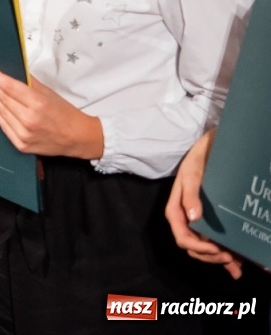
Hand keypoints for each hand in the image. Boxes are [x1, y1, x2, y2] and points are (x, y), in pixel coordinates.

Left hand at [0, 70, 103, 159]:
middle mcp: (29, 120)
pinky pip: (5, 128)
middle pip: (5, 100)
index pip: (11, 88)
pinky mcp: (22, 146)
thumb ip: (30, 83)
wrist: (78, 138)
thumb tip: (13, 72)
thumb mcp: (49, 93)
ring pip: (2, 114)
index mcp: (38, 104)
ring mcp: (24, 135)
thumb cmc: (65, 113)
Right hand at [165, 130, 243, 277]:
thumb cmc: (198, 161)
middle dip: (210, 256)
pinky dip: (226, 257)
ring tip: (237, 265)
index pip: (182, 236)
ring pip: (204, 248)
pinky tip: (237, 266)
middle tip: (230, 256)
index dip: (198, 247)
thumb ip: (190, 194)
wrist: (210, 149)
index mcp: (176, 210)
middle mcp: (186, 219)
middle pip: (193, 247)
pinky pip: (215, 242)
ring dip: (220, 259)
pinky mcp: (210, 221)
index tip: (217, 249)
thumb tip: (192, 217)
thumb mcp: (193, 175)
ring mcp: (198, 221)